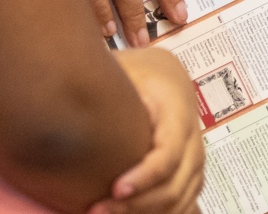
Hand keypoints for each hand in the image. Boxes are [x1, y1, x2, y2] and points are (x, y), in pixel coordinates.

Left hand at [96, 47, 205, 213]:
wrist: (167, 76)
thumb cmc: (144, 73)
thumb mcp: (128, 69)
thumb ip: (110, 86)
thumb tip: (72, 100)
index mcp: (177, 112)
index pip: (169, 153)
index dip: (145, 176)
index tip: (115, 189)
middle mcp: (193, 139)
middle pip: (174, 184)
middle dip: (137, 204)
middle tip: (97, 210)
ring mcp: (195, 158)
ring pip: (180, 199)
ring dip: (144, 213)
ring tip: (104, 213)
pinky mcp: (190, 173)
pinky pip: (184, 203)